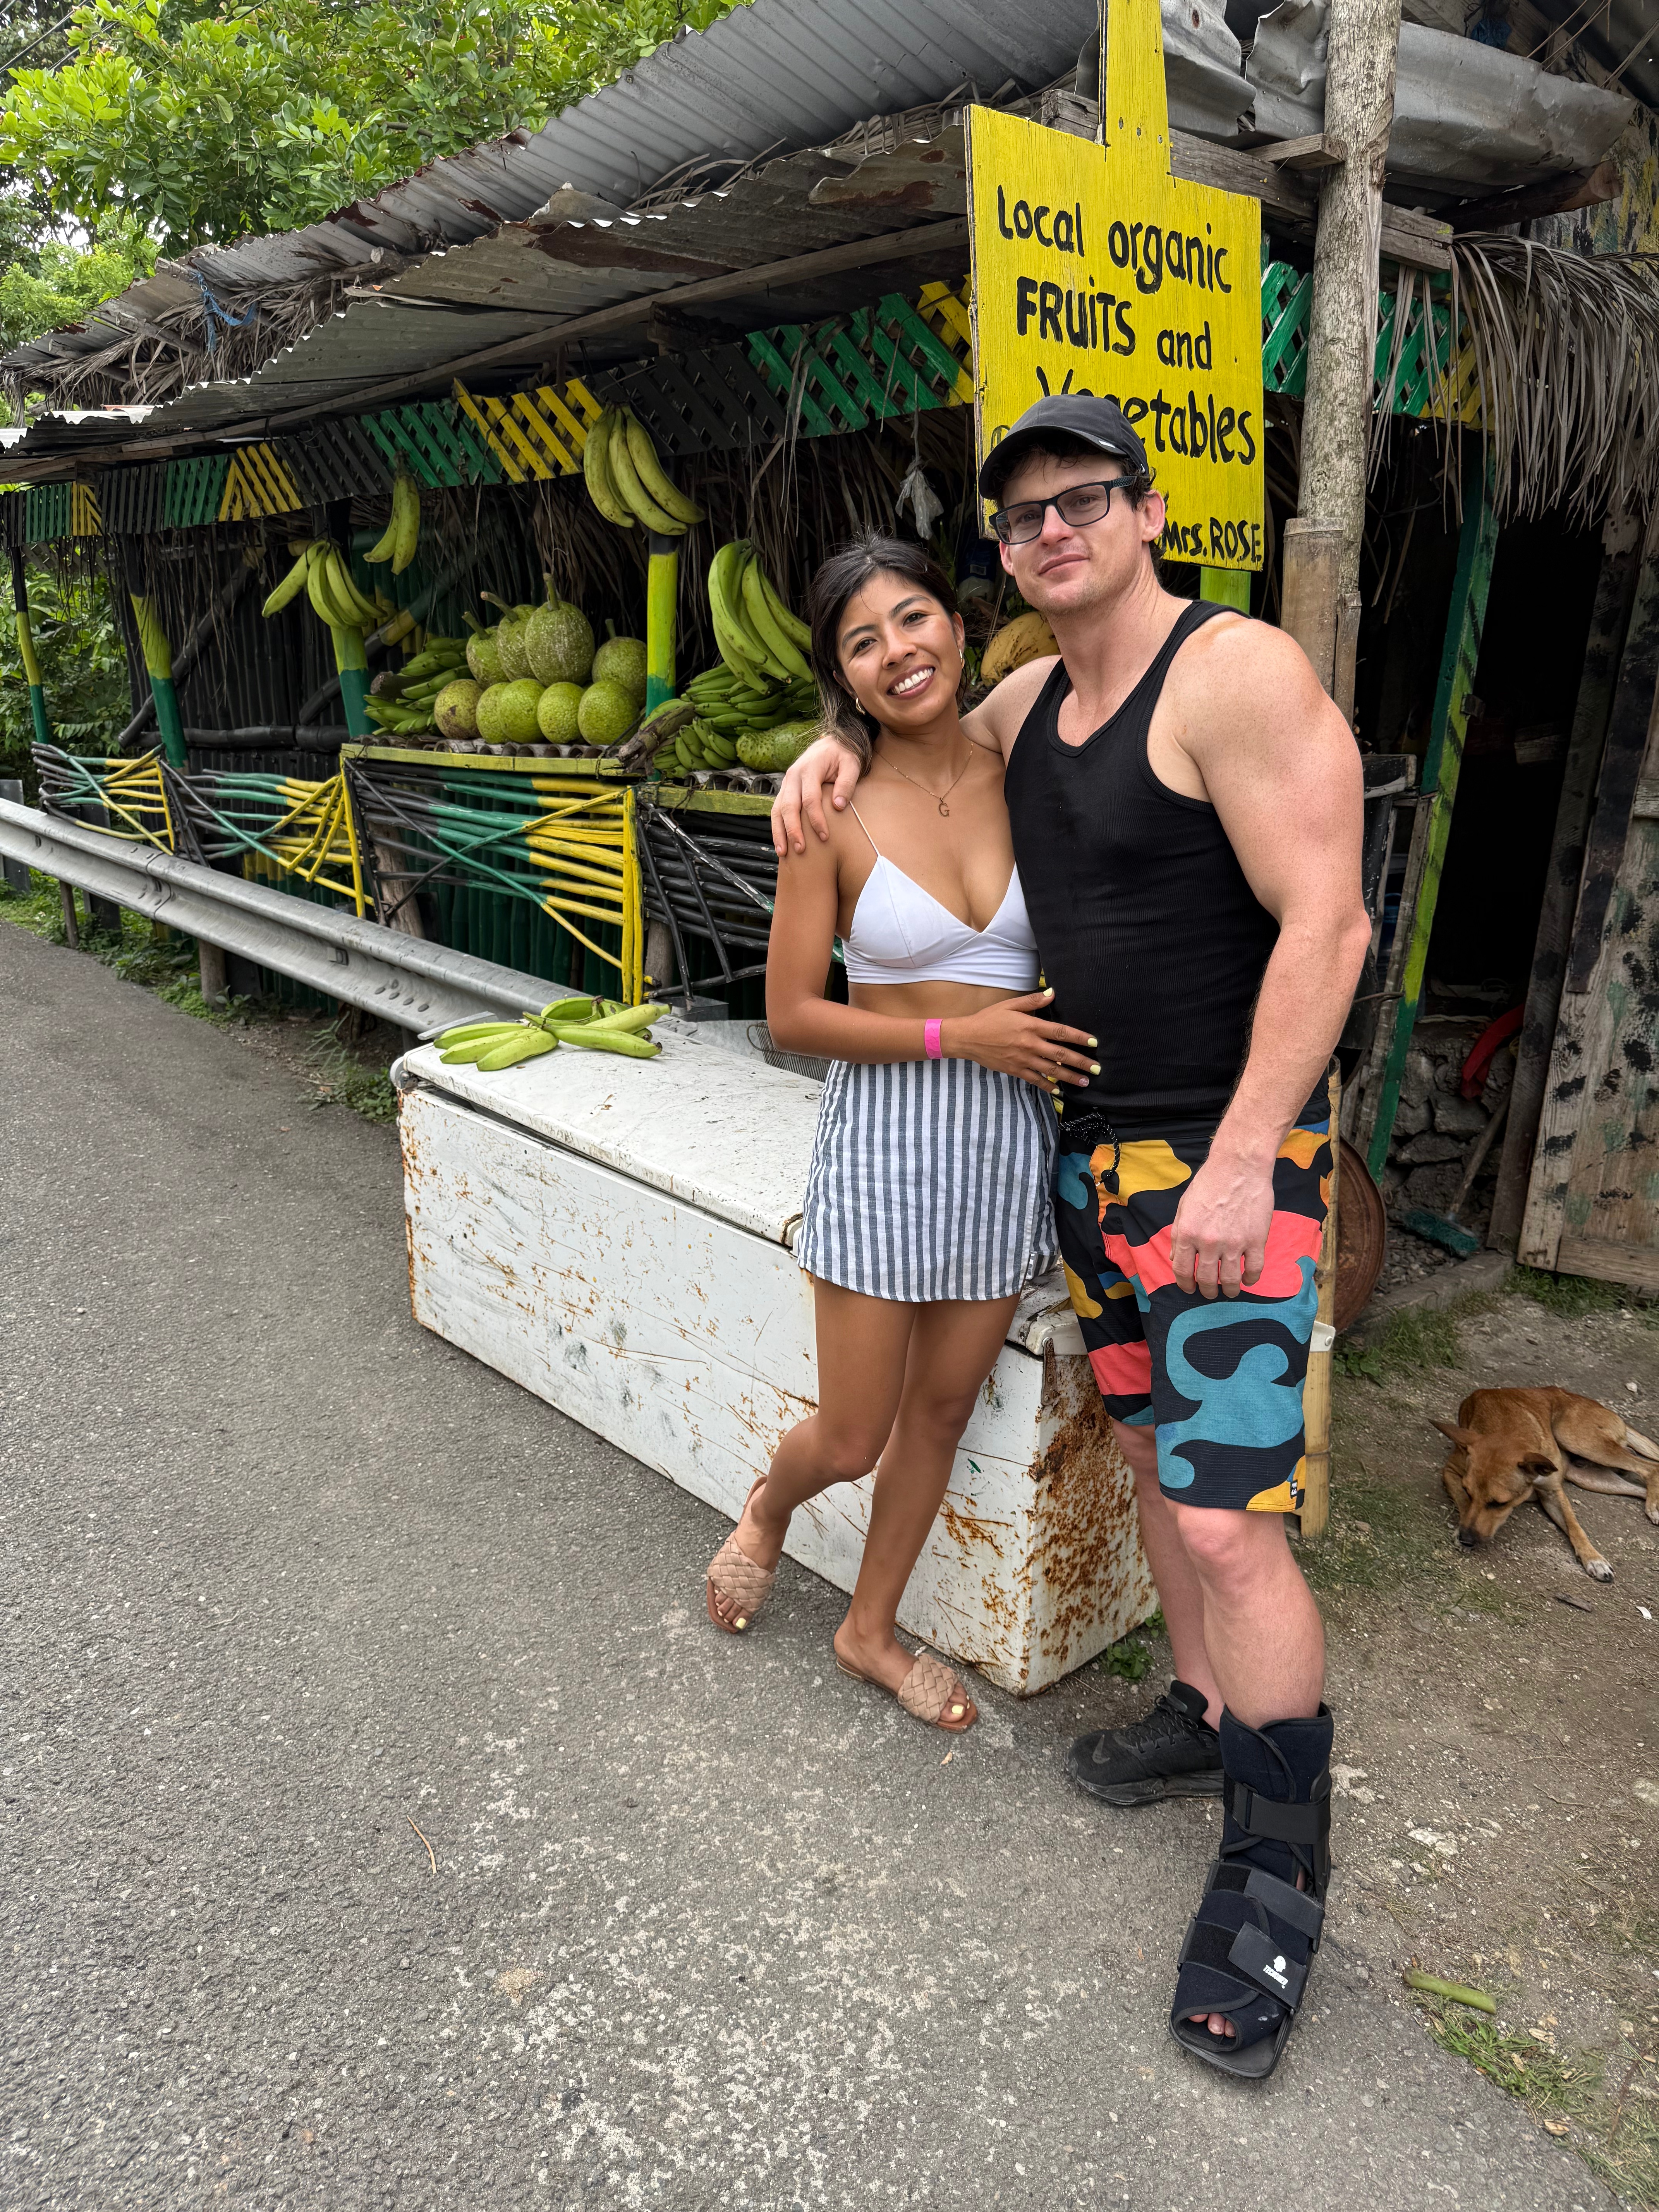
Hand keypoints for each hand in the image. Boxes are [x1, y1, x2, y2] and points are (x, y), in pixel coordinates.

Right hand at [772, 735, 862, 856]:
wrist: (831, 743)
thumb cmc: (843, 756)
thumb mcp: (851, 764)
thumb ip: (846, 783)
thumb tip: (838, 806)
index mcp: (809, 769)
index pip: (810, 798)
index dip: (816, 819)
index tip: (824, 837)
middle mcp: (793, 776)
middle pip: (789, 806)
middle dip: (793, 830)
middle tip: (800, 850)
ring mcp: (787, 783)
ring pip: (778, 810)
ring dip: (779, 832)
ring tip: (783, 853)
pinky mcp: (785, 790)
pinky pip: (777, 810)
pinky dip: (777, 827)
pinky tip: (781, 843)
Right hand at [948, 990, 1096, 1090]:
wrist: (968, 1037)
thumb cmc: (988, 1019)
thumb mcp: (1010, 1005)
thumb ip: (1033, 1000)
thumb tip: (1052, 993)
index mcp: (1031, 1026)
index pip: (1061, 1032)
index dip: (1079, 1037)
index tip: (1094, 1043)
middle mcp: (1030, 1044)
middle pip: (1061, 1054)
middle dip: (1081, 1062)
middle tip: (1097, 1069)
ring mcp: (1023, 1059)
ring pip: (1051, 1069)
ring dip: (1070, 1077)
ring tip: (1085, 1082)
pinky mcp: (1015, 1070)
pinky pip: (1035, 1080)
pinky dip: (1047, 1086)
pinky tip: (1058, 1091)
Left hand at [1170, 1149, 1274, 1297]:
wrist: (1239, 1166)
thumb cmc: (1209, 1183)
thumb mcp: (1183, 1206)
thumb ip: (1177, 1234)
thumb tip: (1174, 1258)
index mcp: (1187, 1233)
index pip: (1182, 1270)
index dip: (1185, 1284)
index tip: (1189, 1289)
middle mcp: (1208, 1242)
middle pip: (1207, 1280)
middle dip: (1207, 1291)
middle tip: (1210, 1292)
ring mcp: (1234, 1243)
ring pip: (1231, 1280)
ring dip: (1229, 1290)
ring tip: (1229, 1291)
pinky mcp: (1256, 1240)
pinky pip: (1254, 1269)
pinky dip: (1250, 1280)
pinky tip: (1247, 1280)